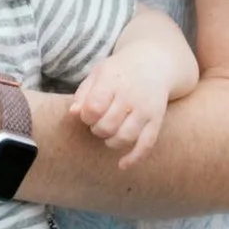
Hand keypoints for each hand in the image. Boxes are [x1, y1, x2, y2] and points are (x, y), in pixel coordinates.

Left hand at [68, 47, 176, 169]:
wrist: (154, 63)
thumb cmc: (119, 71)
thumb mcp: (98, 73)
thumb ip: (83, 94)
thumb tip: (72, 114)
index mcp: (113, 80)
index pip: (93, 108)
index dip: (86, 117)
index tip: (88, 114)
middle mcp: (131, 95)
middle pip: (107, 126)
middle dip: (97, 130)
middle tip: (99, 123)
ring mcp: (146, 109)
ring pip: (125, 137)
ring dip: (111, 142)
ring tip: (109, 133)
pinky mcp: (157, 120)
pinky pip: (146, 145)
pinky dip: (134, 158)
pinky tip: (122, 165)